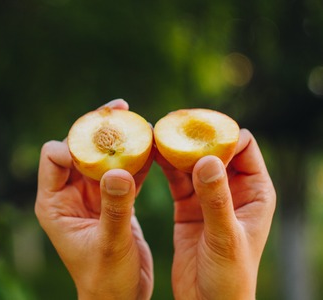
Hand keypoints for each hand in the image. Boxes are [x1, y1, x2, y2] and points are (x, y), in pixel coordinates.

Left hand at [35, 100, 153, 299]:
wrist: (120, 297)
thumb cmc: (107, 278)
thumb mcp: (111, 243)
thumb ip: (115, 207)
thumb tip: (119, 170)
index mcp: (55, 203)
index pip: (54, 156)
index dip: (76, 143)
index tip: (105, 139)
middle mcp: (69, 194)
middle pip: (78, 148)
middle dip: (100, 131)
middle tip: (123, 109)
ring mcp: (90, 195)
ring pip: (102, 157)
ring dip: (121, 141)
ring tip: (141, 122)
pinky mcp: (110, 199)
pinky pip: (122, 171)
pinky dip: (137, 159)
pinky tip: (154, 146)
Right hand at [156, 129, 275, 298]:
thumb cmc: (229, 276)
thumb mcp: (224, 236)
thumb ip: (216, 199)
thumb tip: (208, 158)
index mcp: (254, 191)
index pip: (243, 146)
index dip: (221, 133)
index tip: (194, 130)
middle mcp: (232, 188)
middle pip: (214, 149)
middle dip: (192, 136)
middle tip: (168, 124)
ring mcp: (208, 196)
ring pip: (191, 162)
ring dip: (174, 149)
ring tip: (153, 136)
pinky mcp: (187, 206)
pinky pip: (175, 179)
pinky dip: (163, 167)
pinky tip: (148, 157)